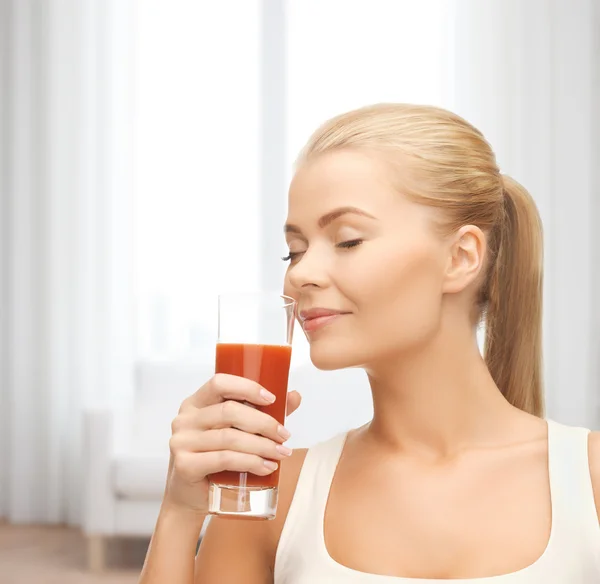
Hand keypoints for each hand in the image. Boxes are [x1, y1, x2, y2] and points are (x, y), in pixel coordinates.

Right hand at [163, 374, 301, 513]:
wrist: (192, 497)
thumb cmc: (215, 458)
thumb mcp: (236, 431)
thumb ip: (262, 412)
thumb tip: (294, 396)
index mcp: (195, 403)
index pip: (219, 383)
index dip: (247, 388)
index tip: (272, 399)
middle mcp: (185, 419)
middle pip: (229, 411)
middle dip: (263, 422)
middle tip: (284, 435)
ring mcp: (182, 442)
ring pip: (230, 437)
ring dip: (261, 445)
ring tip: (280, 453)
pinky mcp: (185, 465)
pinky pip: (224, 459)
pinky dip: (250, 462)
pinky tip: (266, 467)